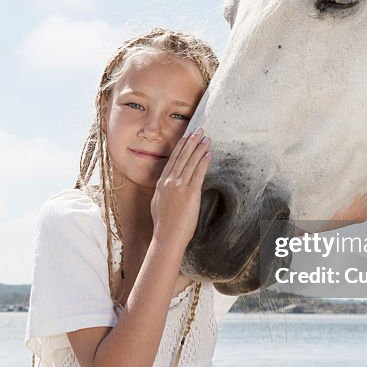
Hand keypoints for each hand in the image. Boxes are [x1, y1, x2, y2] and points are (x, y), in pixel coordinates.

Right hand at [150, 128, 211, 248]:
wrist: (167, 236)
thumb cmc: (164, 224)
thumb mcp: (158, 203)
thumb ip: (163, 192)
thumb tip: (168, 186)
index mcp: (161, 183)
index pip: (172, 159)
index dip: (181, 146)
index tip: (186, 137)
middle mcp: (169, 181)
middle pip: (181, 156)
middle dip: (190, 141)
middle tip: (198, 130)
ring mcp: (179, 186)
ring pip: (190, 162)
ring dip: (199, 148)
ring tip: (206, 139)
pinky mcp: (190, 192)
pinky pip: (198, 172)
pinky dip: (203, 161)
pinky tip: (208, 154)